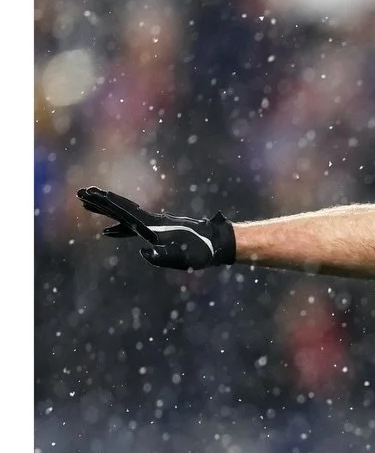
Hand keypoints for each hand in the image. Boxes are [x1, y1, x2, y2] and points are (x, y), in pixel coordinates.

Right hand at [77, 188, 235, 268]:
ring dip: (107, 210)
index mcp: (153, 226)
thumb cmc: (201, 252)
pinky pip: (132, 227)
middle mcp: (151, 222)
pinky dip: (119, 228)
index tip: (91, 194)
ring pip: (125, 215)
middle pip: (121, 208)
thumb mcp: (183, 258)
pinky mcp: (157, 232)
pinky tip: (109, 232)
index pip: (124, 212)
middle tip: (80, 193)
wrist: (217, 242)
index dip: (107, 203)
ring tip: (88, 205)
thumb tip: (143, 252)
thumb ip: (163, 257)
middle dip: (100, 202)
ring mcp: (154, 225)